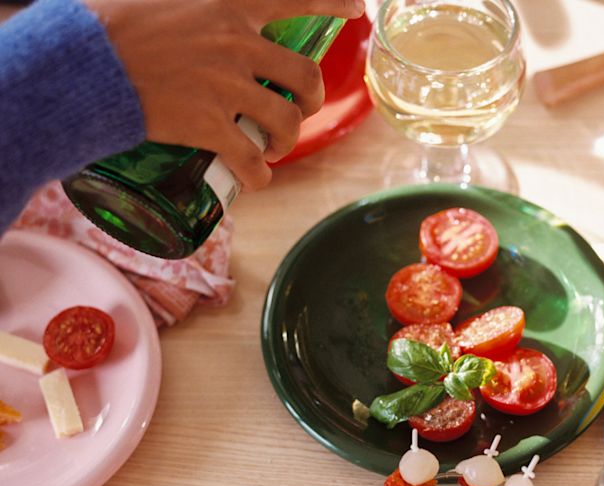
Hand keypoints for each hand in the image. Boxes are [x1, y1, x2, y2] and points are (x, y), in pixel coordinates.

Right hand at [84, 0, 363, 189]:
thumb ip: (194, 7)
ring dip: (287, 141)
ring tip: (273, 148)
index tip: (356, 9)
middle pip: (305, 77)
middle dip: (311, 101)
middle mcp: (236, 43)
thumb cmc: (108, 25)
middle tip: (298, 112)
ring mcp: (225, 87)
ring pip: (287, 123)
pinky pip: (253, 161)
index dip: (331, 2)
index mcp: (226, 3)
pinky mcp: (208, 126)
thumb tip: (207, 15)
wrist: (79, 65)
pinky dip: (260, 177)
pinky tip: (255, 180)